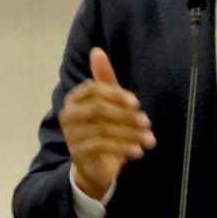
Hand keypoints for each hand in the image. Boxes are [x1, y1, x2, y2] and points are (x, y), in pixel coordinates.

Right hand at [58, 47, 155, 199]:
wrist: (96, 167)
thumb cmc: (104, 130)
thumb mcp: (108, 104)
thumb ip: (105, 79)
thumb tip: (97, 50)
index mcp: (74, 99)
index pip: (93, 89)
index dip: (115, 94)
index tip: (136, 103)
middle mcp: (68, 115)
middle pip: (98, 109)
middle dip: (126, 115)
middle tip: (146, 122)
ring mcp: (70, 135)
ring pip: (103, 129)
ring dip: (130, 133)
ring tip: (148, 139)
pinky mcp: (77, 153)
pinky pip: (101, 146)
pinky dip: (123, 148)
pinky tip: (138, 152)